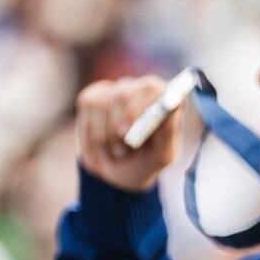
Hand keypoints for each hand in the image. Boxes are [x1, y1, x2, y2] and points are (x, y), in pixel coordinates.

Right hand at [76, 75, 181, 191]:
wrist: (120, 171)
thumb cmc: (148, 161)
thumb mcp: (162, 155)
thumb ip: (169, 131)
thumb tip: (172, 105)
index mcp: (164, 99)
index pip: (152, 88)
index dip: (138, 106)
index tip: (126, 131)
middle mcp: (140, 89)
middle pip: (122, 95)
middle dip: (117, 126)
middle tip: (122, 151)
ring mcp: (115, 90)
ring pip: (101, 104)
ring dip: (105, 137)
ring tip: (118, 153)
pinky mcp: (93, 96)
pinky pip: (87, 108)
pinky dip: (90, 134)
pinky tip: (101, 145)